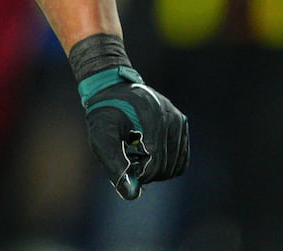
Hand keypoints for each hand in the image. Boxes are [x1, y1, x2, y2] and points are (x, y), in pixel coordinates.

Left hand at [78, 65, 189, 199]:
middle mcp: (170, 117)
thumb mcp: (101, 137)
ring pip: (175, 166)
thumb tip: (130, 194)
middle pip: (166, 167)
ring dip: (156, 168)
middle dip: (146, 171)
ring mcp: (178, 120)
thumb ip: (114, 165)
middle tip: (129, 160)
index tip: (125, 168)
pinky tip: (149, 155)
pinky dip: (167, 165)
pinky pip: (181, 159)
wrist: (112, 89)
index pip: (154, 165)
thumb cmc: (104, 114)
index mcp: (151, 118)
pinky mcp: (182, 124)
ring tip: (137, 154)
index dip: (139, 175)